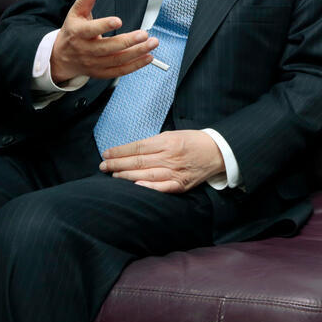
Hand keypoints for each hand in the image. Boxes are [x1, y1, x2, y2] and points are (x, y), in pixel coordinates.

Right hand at [50, 0, 157, 83]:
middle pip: (108, 48)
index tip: (119, 20)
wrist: (61, 57)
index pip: (90, 30)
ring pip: (117, 60)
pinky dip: (135, 66)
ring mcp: (93, 63)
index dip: (104, 26)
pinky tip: (148, 57)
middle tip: (144, 34)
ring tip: (152, 44)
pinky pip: (119, 71)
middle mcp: (85, 50)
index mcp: (78, 33)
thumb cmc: (72, 32)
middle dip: (128, 41)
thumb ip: (85, 0)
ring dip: (137, 53)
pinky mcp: (101, 72)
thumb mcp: (75, 14)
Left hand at [99, 130, 225, 192]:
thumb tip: (133, 150)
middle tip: (103, 166)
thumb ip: (155, 142)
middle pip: (137, 161)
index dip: (119, 151)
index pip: (137, 147)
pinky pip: (161, 187)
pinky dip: (147, 187)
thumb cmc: (194, 141)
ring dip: (125, 175)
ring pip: (145, 174)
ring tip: (112, 175)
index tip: (106, 153)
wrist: (217, 152)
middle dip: (117, 163)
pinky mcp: (180, 184)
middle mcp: (170, 157)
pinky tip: (134, 186)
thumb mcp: (174, 134)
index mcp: (167, 142)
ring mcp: (175, 172)